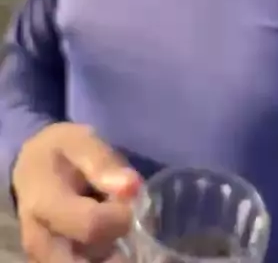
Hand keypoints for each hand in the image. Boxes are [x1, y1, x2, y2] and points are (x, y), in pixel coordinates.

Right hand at [12, 123, 141, 262]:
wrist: (31, 171)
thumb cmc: (58, 153)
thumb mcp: (79, 142)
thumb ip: (102, 162)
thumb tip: (131, 187)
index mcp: (44, 204)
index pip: (91, 226)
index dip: (120, 216)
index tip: (130, 199)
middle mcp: (39, 240)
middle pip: (88, 261)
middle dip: (116, 246)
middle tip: (123, 221)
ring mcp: (44, 259)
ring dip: (110, 253)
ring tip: (114, 226)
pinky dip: (103, 257)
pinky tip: (108, 237)